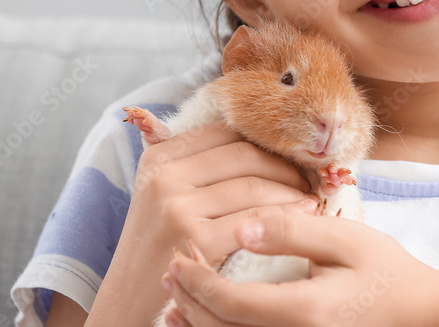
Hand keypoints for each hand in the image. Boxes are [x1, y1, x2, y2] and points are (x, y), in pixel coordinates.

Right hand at [124, 118, 319, 280]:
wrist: (128, 306)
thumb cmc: (159, 250)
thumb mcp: (165, 197)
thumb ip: (201, 167)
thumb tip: (265, 144)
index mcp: (158, 158)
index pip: (227, 132)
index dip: (266, 143)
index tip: (291, 157)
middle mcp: (164, 176)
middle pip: (246, 155)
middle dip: (286, 167)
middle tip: (309, 180)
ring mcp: (177, 207)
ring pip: (256, 185)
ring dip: (293, 193)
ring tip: (310, 201)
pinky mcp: (195, 239)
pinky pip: (257, 219)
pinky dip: (287, 217)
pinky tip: (302, 220)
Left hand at [159, 210, 438, 326]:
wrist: (419, 314)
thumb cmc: (386, 271)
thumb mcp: (347, 240)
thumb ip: (293, 231)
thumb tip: (243, 225)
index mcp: (305, 313)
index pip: (231, 304)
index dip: (198, 283)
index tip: (178, 256)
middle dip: (188, 303)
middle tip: (169, 271)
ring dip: (195, 324)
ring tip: (174, 298)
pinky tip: (202, 322)